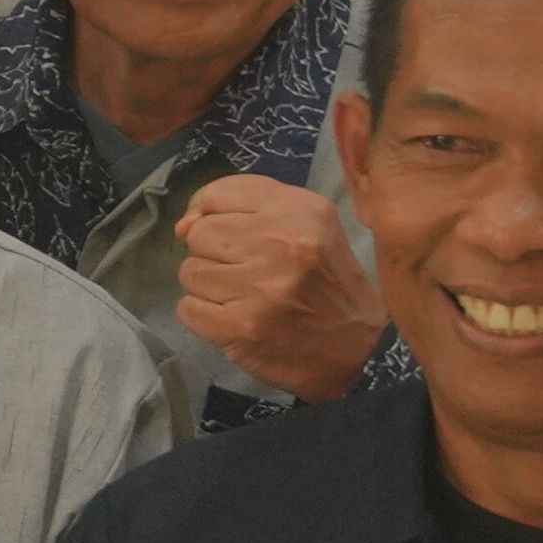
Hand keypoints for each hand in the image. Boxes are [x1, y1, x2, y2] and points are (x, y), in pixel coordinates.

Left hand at [174, 174, 384, 398]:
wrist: (359, 347)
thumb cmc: (326, 282)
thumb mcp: (306, 226)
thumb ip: (243, 210)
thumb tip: (182, 225)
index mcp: (301, 211)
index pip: (218, 195)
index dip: (211, 215)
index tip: (230, 235)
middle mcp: (282, 243)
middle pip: (199, 234)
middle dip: (214, 255)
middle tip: (247, 272)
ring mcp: (261, 287)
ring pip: (190, 272)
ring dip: (209, 287)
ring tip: (245, 296)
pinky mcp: (241, 326)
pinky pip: (187, 309)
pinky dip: (204, 316)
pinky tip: (236, 318)